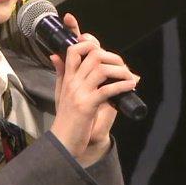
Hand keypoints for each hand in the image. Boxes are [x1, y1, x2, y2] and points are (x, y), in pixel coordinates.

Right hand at [49, 13, 138, 165]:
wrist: (63, 142)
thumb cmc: (66, 118)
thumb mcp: (60, 92)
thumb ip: (61, 73)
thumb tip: (54, 55)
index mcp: (67, 78)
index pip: (73, 50)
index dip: (88, 42)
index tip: (101, 47)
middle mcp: (72, 82)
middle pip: (92, 55)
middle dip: (113, 57)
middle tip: (122, 67)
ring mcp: (79, 93)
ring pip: (101, 69)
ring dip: (120, 71)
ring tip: (129, 77)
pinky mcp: (87, 106)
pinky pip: (107, 90)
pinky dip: (122, 86)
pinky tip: (131, 86)